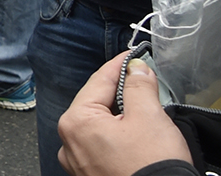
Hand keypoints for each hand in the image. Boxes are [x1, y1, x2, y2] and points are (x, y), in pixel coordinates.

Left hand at [56, 53, 189, 175]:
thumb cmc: (151, 167)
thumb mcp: (149, 117)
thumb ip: (139, 86)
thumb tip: (136, 70)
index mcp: (76, 121)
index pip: (98, 81)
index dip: (119, 65)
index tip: (132, 56)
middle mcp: (69, 141)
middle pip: (97, 103)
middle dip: (122, 92)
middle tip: (144, 80)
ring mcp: (78, 161)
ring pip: (101, 125)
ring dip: (121, 116)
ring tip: (146, 112)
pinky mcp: (91, 174)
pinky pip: (103, 146)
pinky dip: (119, 136)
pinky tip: (138, 137)